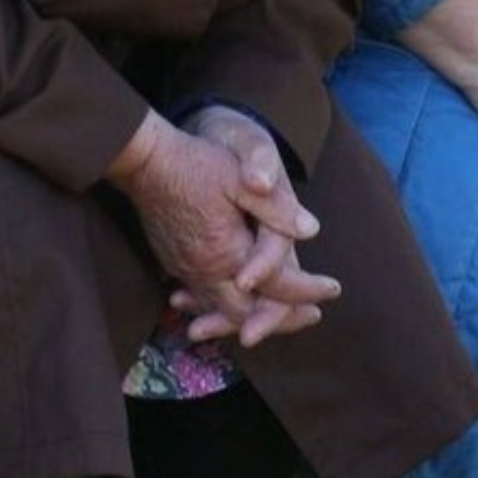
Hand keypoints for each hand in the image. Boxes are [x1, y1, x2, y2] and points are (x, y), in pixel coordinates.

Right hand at [109, 112, 339, 347]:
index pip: (275, 285)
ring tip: (280, 316)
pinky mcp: (174, 263)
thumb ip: (276, 206)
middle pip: (248, 312)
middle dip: (283, 317)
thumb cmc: (195, 165)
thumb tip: (311, 229)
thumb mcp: (240, 179)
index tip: (332, 288)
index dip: (307, 290)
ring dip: (253, 315)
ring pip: (223, 310)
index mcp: (227, 252)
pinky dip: (224, 307)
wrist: (144, 161)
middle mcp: (205, 270)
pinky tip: (237, 303)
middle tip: (312, 314)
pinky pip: (203, 297)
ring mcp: (185, 269)